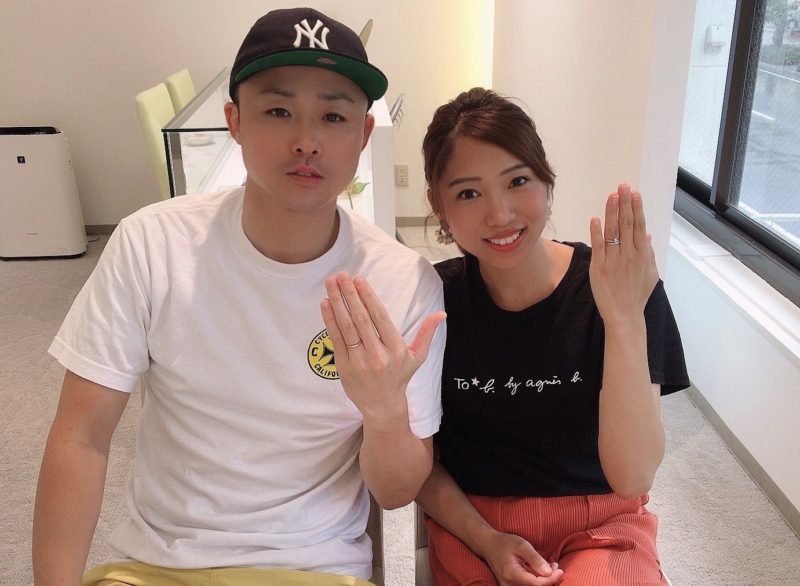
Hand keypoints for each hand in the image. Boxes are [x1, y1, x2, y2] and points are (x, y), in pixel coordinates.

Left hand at [320, 272, 445, 420]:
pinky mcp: (344, 367)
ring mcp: (359, 361)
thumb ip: (427, 333)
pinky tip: (325, 303)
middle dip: (350, 295)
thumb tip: (441, 313)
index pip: (380, 317)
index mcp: (396, 349)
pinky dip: (329, 320)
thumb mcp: (417, 356)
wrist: (382, 405)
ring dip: (337, 303)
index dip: (368, 297)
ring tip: (331, 283)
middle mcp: (378, 355)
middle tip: (341, 276)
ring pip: (346, 327)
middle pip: (361, 319)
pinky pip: (336, 339)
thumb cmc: (399, 376)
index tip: (359, 280)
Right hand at [481, 531, 562, 585]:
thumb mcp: (521, 544)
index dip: (551, 579)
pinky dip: (537, 580)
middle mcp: (508, 584)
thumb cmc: (505, 543)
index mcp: (511, 573)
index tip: (559, 569)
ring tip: (550, 567)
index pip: (536, 584)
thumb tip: (548, 572)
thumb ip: (535, 558)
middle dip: (549, 580)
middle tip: (555, 566)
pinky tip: (541, 570)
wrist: (488, 546)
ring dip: (544, 581)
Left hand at [589, 184, 658, 327]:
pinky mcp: (599, 268)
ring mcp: (614, 261)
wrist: (625, 315)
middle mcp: (629, 255)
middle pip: (627, 224)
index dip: (636, 208)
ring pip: (613, 232)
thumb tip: (649, 235)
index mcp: (643, 255)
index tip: (634, 193)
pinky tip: (595, 218)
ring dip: (612, 212)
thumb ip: (649, 253)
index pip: (639, 226)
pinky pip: (598, 247)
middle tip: (622, 186)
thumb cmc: (637, 295)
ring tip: (612, 196)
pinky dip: (596, 232)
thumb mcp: (650, 274)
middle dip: (625, 203)